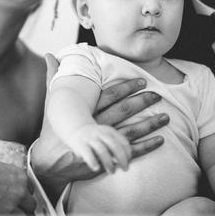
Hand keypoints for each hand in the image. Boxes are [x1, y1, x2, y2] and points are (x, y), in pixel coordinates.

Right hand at [0, 153, 34, 215]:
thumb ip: (6, 178)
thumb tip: (7, 184)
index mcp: (19, 177)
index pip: (30, 191)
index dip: (23, 196)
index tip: (20, 200)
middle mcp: (19, 191)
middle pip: (31, 205)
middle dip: (24, 208)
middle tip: (16, 210)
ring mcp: (11, 206)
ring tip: (7, 215)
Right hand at [31, 54, 167, 187]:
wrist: (48, 160)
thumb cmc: (52, 128)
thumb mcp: (51, 101)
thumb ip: (53, 77)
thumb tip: (48, 55)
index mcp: (86, 110)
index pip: (110, 95)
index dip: (127, 87)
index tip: (142, 80)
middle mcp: (97, 125)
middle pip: (123, 111)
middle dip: (142, 102)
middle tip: (158, 95)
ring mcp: (102, 143)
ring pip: (130, 131)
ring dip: (150, 124)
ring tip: (166, 117)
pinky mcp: (107, 158)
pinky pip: (130, 152)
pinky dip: (146, 147)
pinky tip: (160, 141)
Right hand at [66, 124, 130, 172]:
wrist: (76, 130)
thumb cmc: (96, 139)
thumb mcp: (107, 138)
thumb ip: (115, 148)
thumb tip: (122, 162)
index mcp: (109, 131)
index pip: (123, 141)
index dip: (128, 152)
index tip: (129, 161)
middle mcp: (100, 133)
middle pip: (114, 145)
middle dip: (122, 159)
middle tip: (125, 169)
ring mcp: (89, 138)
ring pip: (102, 150)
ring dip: (108, 162)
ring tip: (111, 172)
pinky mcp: (79, 144)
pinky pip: (87, 153)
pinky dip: (93, 161)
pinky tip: (96, 168)